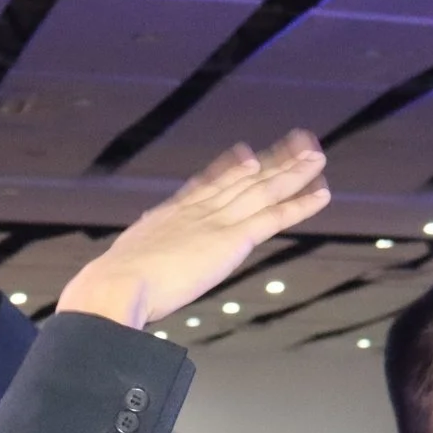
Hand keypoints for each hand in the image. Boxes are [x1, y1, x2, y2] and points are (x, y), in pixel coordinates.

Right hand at [57, 132, 329, 328]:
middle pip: (242, 180)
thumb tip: (112, 279)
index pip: (207, 188)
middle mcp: (197, 211)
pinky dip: (299, 204)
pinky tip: (321, 191)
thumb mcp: (122, 269)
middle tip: (298, 143)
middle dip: (272, 161)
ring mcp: (216, 222)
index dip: (230, 170)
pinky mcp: (232, 240)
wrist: (116, 286)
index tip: (247, 155)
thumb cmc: (110, 290)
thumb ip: (131, 267)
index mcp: (170, 217)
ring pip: (263, 190)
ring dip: (293, 172)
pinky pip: (274, 217)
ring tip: (317, 155)